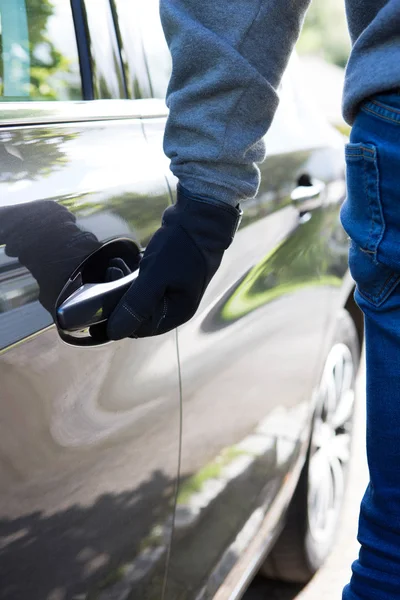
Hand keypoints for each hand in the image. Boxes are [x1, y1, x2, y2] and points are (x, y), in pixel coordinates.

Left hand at [106, 185, 241, 338]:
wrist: (201, 216)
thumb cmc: (181, 247)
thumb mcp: (154, 276)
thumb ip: (135, 305)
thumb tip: (115, 333)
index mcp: (177, 312)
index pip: (141, 328)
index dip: (120, 316)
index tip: (106, 295)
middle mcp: (177, 305)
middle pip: (140, 313)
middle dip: (121, 298)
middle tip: (110, 273)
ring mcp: (175, 289)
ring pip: (142, 297)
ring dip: (124, 284)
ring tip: (115, 265)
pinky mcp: (171, 274)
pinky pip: (147, 283)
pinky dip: (134, 275)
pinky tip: (126, 261)